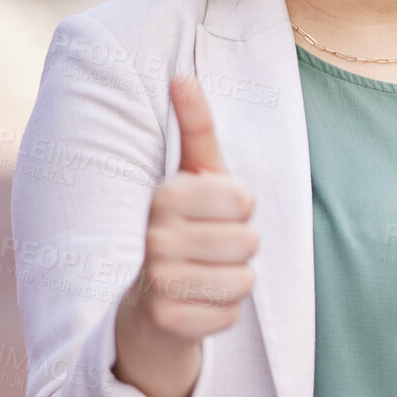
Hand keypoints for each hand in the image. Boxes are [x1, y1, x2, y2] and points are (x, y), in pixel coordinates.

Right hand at [114, 76, 257, 396]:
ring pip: (244, 279)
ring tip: (205, 276)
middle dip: (239, 249)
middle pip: (249, 241)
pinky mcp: (167, 321)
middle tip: (210, 251)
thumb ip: (195, 125)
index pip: (245, 200)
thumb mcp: (193, 175)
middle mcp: (155, 236)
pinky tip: (197, 305)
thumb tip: (181, 75)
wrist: (147, 307)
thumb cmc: (184, 229)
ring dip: (234, 282)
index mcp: (165, 196)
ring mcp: (158, 280)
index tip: (215, 216)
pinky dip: (222, 313)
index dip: (241, 211)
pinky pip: (232, 315)